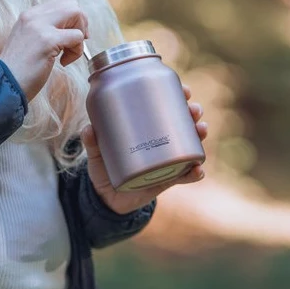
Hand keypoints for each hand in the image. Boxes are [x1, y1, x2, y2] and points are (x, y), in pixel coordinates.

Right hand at [0, 0, 88, 103]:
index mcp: (29, 15)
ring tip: (67, 53)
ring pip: (76, 13)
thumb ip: (44, 30)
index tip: (72, 36)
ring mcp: (40, 26)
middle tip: (75, 43)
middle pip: (71, 4)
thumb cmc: (19, 69)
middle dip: (81, 23)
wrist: (3, 85)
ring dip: (80, 35)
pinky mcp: (47, 40)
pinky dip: (77, 51)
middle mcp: (33, 16)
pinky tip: (63, 62)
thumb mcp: (29, 41)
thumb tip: (70, 27)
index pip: (61, 1)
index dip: (73, 17)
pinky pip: (77, 36)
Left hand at [81, 84, 207, 214]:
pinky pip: (185, 175)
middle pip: (183, 121)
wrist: (108, 198)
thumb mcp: (97, 153)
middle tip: (194, 110)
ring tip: (201, 130)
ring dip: (199, 135)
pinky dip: (195, 172)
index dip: (177, 95)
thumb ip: (92, 143)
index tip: (185, 90)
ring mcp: (167, 160)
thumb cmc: (104, 168)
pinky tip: (199, 169)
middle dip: (193, 112)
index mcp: (146, 127)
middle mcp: (161, 140)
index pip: (165, 106)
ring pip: (190, 144)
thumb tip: (88, 129)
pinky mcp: (168, 179)